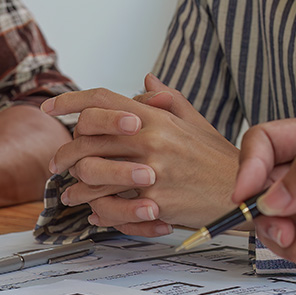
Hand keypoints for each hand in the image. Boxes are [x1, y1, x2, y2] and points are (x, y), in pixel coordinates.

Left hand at [42, 74, 238, 235]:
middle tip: (56, 164)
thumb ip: (167, 100)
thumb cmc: (217, 158)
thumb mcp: (195, 122)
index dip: (70, 100)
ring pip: (90, 175)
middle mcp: (150, 140)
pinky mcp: (154, 203)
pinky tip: (94, 213)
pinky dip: (96, 211)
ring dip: (74, 187)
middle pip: (86, 138)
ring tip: (71, 193)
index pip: (101, 99)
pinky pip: (110, 206)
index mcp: (156, 117)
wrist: (245, 192)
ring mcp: (151, 172)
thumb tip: (145, 81)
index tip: (49, 107)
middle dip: (64, 153)